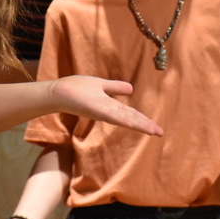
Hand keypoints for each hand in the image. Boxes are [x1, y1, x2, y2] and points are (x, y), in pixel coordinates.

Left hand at [48, 76, 163, 136]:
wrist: (58, 92)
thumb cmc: (76, 88)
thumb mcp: (100, 85)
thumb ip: (115, 88)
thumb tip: (131, 89)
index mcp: (111, 106)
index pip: (131, 114)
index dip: (144, 120)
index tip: (157, 129)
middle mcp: (108, 111)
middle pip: (131, 118)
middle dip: (146, 125)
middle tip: (160, 133)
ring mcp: (102, 111)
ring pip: (125, 119)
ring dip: (139, 124)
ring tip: (153, 131)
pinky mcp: (95, 110)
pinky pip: (111, 116)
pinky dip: (123, 120)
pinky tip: (134, 124)